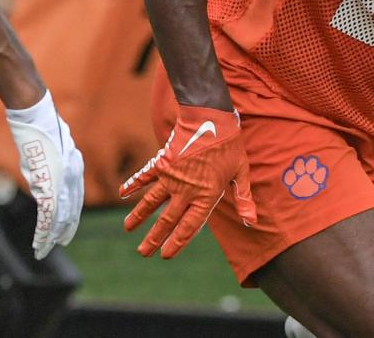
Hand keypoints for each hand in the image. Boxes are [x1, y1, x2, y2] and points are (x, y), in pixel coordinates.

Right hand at [6, 91, 84, 259]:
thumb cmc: (44, 126)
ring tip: (44, 249)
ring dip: (51, 234)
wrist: (37, 114)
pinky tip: (41, 240)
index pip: (75, 198)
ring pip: (59, 215)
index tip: (66, 230)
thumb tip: (47, 179)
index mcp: (75, 167)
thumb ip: (55, 165)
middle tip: (58, 244)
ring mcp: (62, 179)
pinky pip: (49, 212)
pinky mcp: (50, 181)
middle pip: (70, 209)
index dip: (71, 216)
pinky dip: (45, 229)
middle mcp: (72, 175)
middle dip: (64, 229)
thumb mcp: (56, 148)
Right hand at [120, 104, 255, 258]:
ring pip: (151, 202)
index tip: (166, 254)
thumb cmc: (230, 145)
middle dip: (154, 238)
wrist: (210, 118)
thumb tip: (251, 221)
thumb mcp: (242, 171)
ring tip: (128, 229)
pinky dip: (133, 184)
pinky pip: (145, 176)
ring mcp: (172, 177)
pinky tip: (122, 192)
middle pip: (168, 219)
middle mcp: (186, 190)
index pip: (190, 225)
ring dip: (139, 216)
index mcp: (207, 195)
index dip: (178, 241)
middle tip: (143, 253)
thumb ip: (243, 198)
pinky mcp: (162, 163)